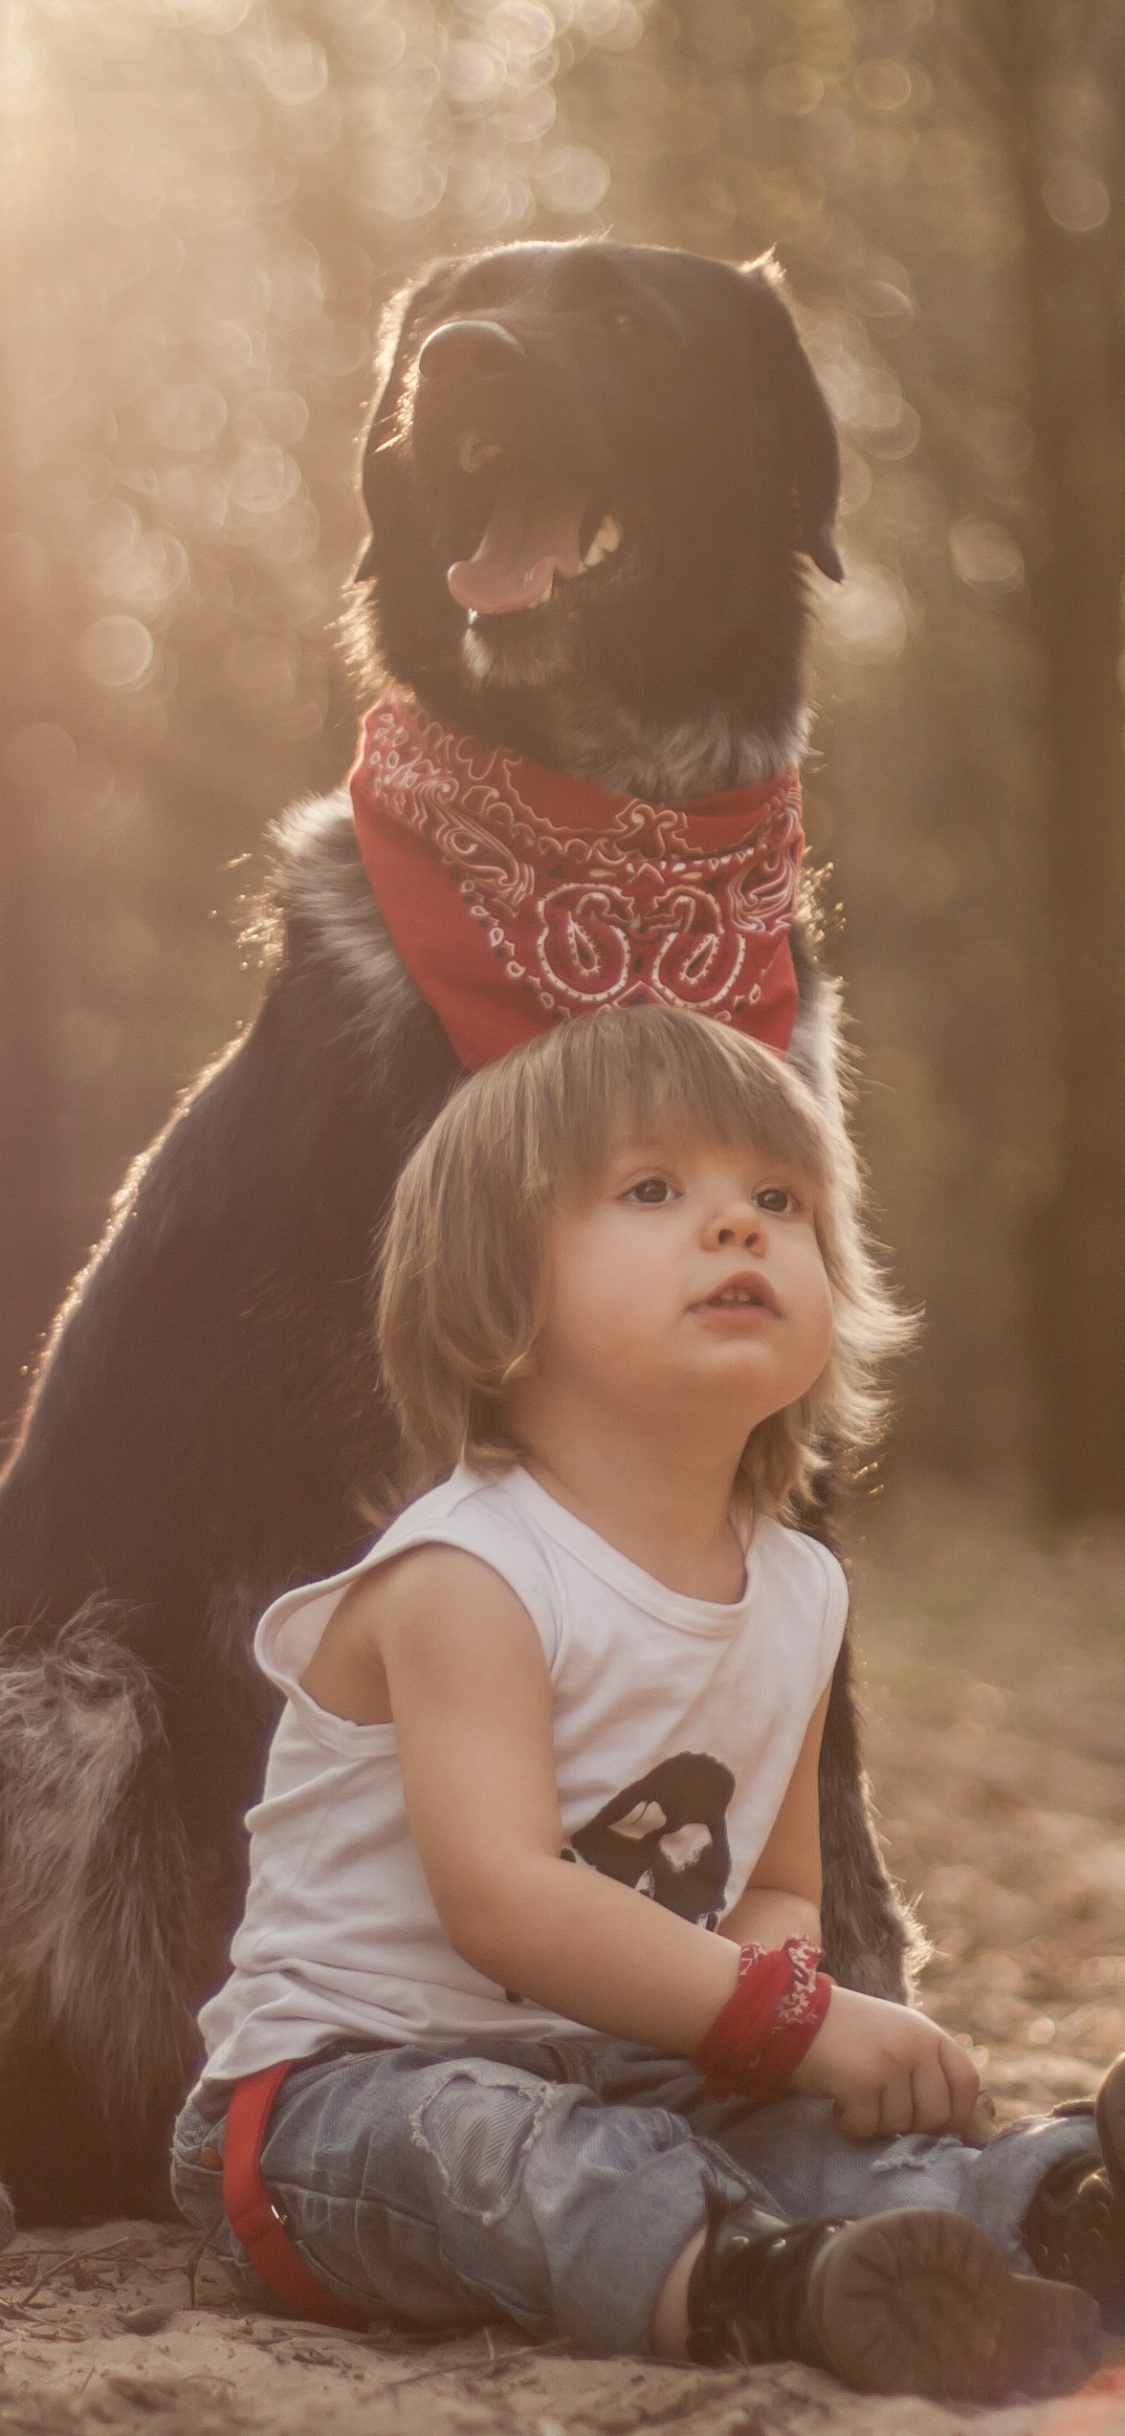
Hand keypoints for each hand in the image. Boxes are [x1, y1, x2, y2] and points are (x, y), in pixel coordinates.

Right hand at [789, 1984, 979, 2141]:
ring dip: (873, 2123)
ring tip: (852, 2094)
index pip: (968, 2083)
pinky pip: (866, 2128)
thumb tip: (982, 2136)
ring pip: (899, 2126)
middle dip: (908, 2125)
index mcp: (927, 2032)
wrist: (788, 2010)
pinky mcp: (861, 2079)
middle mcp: (915, 2043)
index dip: (956, 2112)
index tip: (930, 2123)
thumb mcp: (896, 2040)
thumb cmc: (845, 2034)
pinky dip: (848, 2125)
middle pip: (937, 2116)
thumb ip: (931, 2075)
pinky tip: (836, 2100)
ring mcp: (890, 2060)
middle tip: (878, 2105)